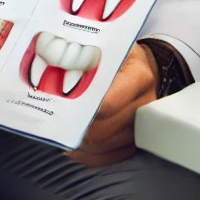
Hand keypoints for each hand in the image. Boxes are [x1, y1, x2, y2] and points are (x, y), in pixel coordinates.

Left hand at [67, 43, 157, 166]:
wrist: (147, 67)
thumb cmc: (121, 53)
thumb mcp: (108, 43)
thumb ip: (87, 54)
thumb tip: (55, 61)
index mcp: (138, 76)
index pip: (109, 102)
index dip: (83, 106)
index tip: (61, 103)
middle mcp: (145, 105)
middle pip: (104, 128)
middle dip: (74, 125)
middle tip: (52, 118)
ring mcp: (143, 126)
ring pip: (105, 145)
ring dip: (78, 142)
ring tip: (57, 130)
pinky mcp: (137, 141)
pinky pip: (111, 156)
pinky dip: (89, 154)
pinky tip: (72, 144)